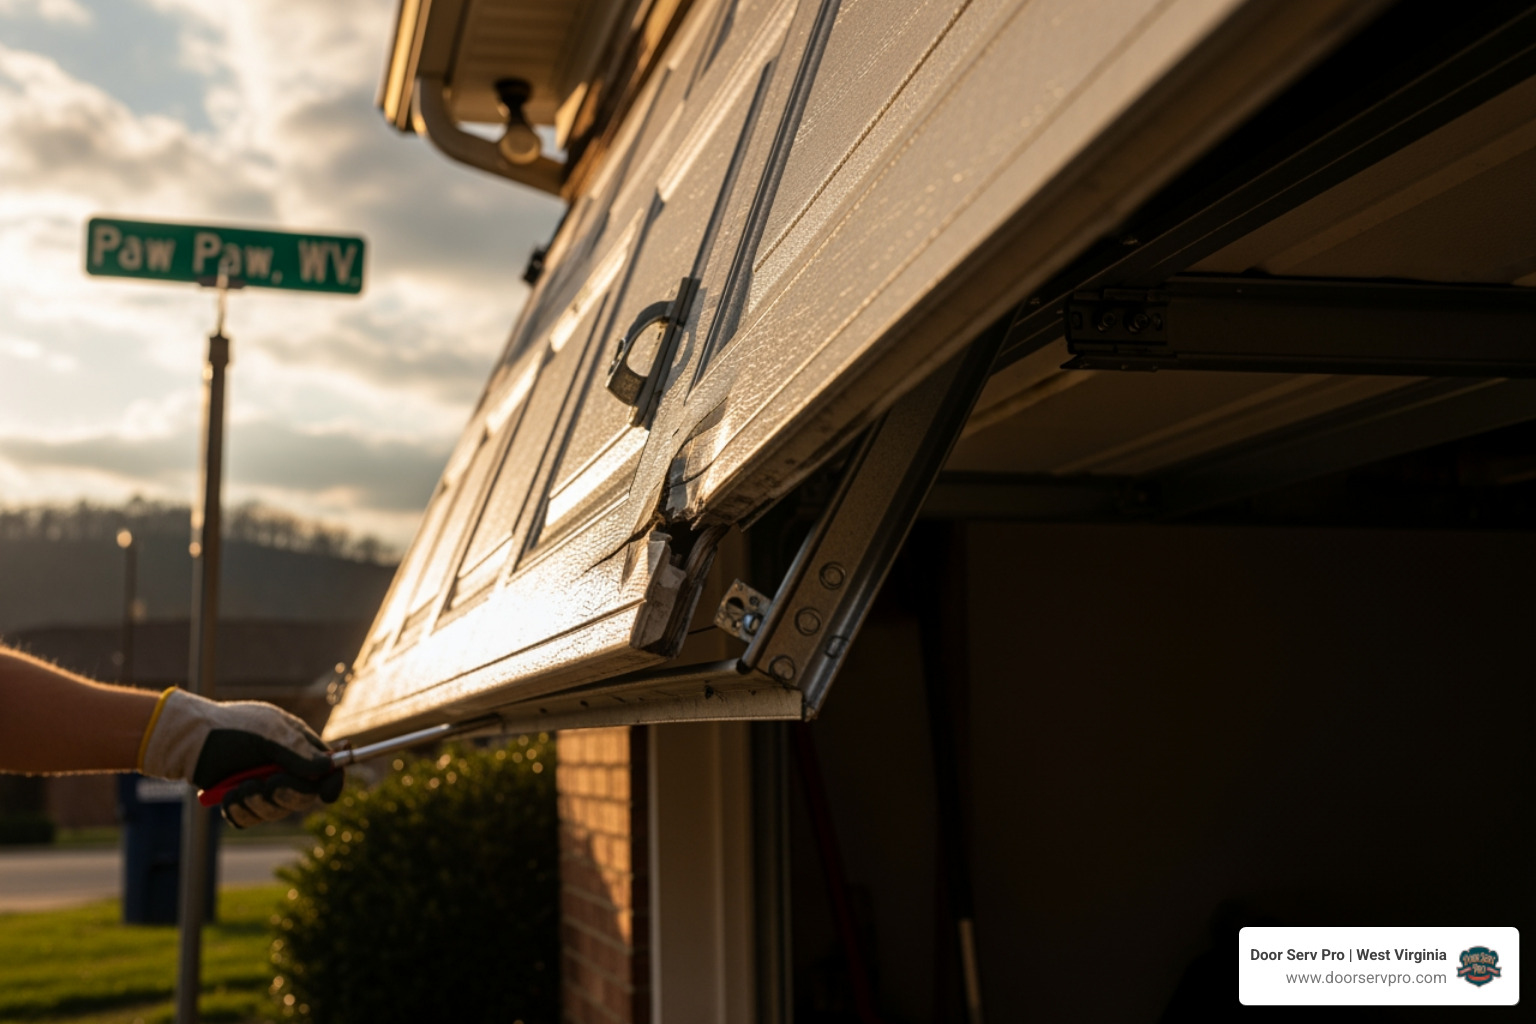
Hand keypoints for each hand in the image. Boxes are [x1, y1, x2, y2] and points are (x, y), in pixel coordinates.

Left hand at [139, 689, 343, 827]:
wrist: (190, 740)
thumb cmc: (232, 728)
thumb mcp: (269, 734)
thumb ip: (298, 753)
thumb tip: (329, 767)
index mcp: (299, 749)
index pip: (327, 771)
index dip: (331, 783)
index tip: (328, 794)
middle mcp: (285, 770)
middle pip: (303, 798)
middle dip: (286, 794)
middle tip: (269, 783)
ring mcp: (262, 788)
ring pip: (275, 812)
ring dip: (257, 802)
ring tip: (238, 786)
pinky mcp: (241, 803)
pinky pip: (249, 820)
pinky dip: (238, 811)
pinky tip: (227, 795)